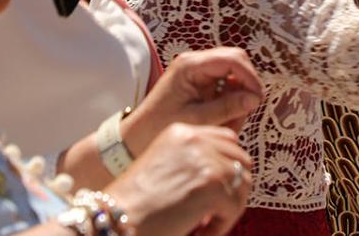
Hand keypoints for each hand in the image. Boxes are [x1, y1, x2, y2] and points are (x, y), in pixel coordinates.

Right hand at [105, 123, 252, 235]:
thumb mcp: (164, 165)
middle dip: (234, 187)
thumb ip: (194, 161)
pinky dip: (221, 225)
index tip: (221, 188)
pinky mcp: (213, 185)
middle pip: (241, 159)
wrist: (114, 219)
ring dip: (229, 208)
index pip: (227, 140)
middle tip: (217, 210)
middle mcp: (195, 140)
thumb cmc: (133, 203)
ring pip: (243, 184)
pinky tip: (201, 232)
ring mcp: (206, 160)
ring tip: (207, 224)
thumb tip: (230, 172)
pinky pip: (234, 208)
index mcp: (182, 132)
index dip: (229, 166)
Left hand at [122, 48, 262, 158]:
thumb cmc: (160, 127)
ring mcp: (197, 71)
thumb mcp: (197, 119)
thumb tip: (254, 98)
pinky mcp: (199, 82)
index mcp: (191, 65)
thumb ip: (227, 107)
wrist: (135, 138)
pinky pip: (225, 84)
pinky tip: (225, 119)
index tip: (257, 99)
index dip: (250, 77)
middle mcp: (195, 62)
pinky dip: (230, 99)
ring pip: (233, 72)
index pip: (232, 59)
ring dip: (238, 94)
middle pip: (236, 60)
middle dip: (246, 84)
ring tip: (232, 120)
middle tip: (248, 109)